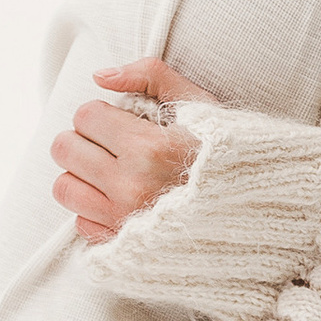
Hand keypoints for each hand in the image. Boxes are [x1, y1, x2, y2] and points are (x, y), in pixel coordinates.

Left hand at [52, 55, 216, 241]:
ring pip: (63, 187)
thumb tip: (101, 75)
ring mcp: (123, 219)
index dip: (102, 112)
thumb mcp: (201, 103)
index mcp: (151, 147)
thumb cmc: (229, 153)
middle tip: (110, 142)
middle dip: (84, 138)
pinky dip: (94, 208)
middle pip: (65, 149)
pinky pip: (80, 221)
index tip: (121, 120)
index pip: (85, 116)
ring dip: (81, 174)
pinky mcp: (120, 245)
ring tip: (110, 170)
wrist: (256, 211)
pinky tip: (121, 199)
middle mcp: (132, 185)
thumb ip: (151, 75)